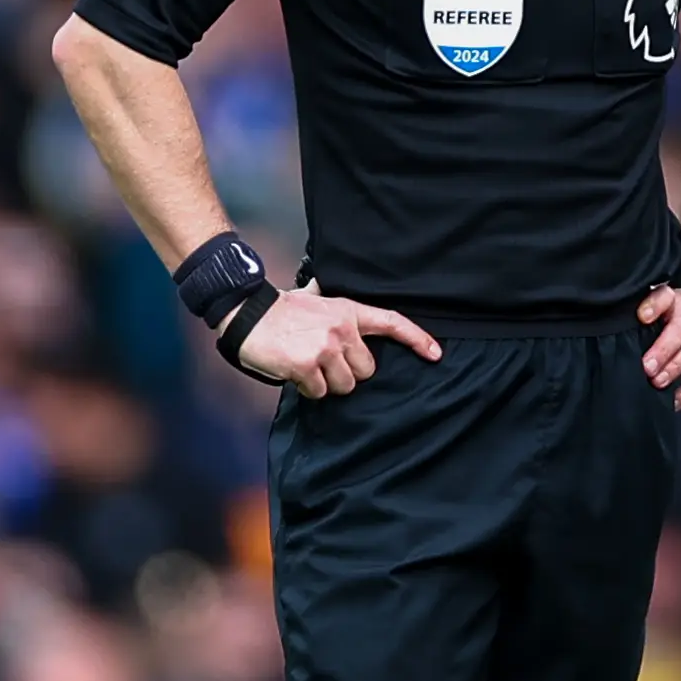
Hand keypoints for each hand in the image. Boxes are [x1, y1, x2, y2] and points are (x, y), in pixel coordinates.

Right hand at [233, 289, 441, 397]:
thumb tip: (330, 288)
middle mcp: (342, 329)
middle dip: (347, 373)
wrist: (245, 312)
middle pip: (367, 370)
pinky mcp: (306, 365)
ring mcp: (325, 347)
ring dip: (326, 383)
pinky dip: (307, 388)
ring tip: (307, 365)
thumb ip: (334, 306)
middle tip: (323, 362)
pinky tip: (293, 371)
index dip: (417, 339)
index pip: (391, 323)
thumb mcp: (314, 297)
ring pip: (345, 385)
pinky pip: (318, 392)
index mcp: (348, 311)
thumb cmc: (280, 309)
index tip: (436, 354)